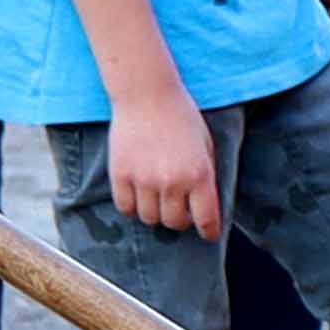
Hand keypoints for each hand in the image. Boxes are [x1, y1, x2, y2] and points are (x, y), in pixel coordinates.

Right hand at [107, 93, 221, 236]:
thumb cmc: (181, 117)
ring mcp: (144, 180)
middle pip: (174, 223)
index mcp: (199, 174)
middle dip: (179, 220)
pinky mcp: (121, 175)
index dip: (208, 232)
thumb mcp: (205, 145)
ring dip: (155, 213)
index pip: (206, 219)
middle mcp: (172, 181)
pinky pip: (126, 208)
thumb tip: (204, 206)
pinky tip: (139, 195)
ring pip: (149, 218)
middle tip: (179, 210)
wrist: (147, 94)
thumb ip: (206, 176)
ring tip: (158, 198)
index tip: (208, 235)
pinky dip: (133, 207)